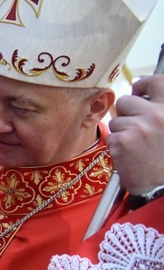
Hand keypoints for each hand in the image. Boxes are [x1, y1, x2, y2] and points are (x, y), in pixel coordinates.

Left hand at [107, 75, 163, 193]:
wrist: (162, 187)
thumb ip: (158, 110)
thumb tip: (140, 93)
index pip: (156, 82)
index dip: (143, 85)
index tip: (138, 92)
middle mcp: (158, 114)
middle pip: (126, 101)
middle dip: (125, 114)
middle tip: (135, 129)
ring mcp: (140, 126)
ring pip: (115, 120)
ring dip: (121, 132)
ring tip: (135, 147)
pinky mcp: (124, 140)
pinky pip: (110, 136)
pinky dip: (116, 146)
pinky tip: (129, 155)